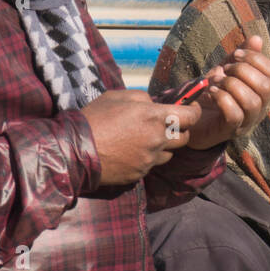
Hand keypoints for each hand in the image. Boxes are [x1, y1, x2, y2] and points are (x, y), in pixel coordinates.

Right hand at [82, 88, 201, 185]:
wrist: (75, 150)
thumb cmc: (95, 118)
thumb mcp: (117, 96)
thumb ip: (142, 97)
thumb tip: (154, 104)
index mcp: (154, 116)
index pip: (191, 117)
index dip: (194, 112)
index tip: (190, 109)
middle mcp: (157, 139)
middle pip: (185, 138)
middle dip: (180, 130)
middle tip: (168, 125)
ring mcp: (149, 159)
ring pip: (170, 154)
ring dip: (164, 146)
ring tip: (146, 139)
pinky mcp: (140, 174)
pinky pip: (152, 165)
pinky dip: (148, 158)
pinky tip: (132, 152)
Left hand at [186, 35, 269, 149]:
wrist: (192, 115)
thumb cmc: (213, 91)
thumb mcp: (226, 68)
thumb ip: (241, 54)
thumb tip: (257, 39)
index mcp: (262, 91)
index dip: (257, 59)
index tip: (236, 55)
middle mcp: (260, 107)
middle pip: (266, 87)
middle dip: (243, 71)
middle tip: (225, 69)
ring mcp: (246, 121)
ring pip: (252, 102)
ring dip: (231, 85)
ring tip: (216, 81)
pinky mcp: (230, 131)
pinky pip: (234, 115)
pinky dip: (222, 99)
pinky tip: (212, 93)